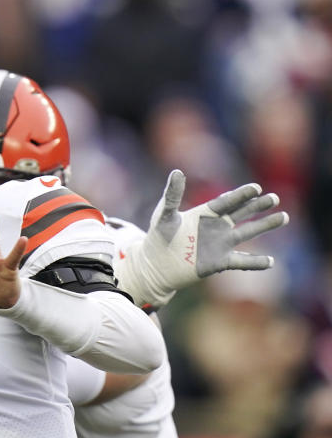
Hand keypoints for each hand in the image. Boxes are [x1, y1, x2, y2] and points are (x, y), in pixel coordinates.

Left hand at [151, 169, 287, 276]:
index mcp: (205, 213)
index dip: (241, 195)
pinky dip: (256, 262)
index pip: (227, 201)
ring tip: (283, 217)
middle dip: (258, 206)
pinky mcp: (219, 263)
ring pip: (247, 232)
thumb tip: (177, 172)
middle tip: (275, 198)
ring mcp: (220, 244)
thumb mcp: (164, 215)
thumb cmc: (158, 237)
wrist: (155, 265)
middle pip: (242, 213)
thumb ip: (172, 195)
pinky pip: (241, 261)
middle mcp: (216, 227)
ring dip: (265, 226)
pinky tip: (271, 261)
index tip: (256, 188)